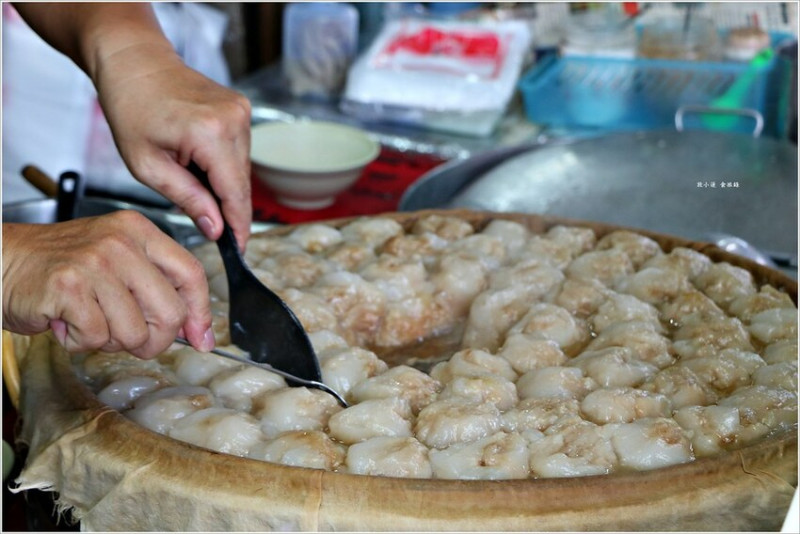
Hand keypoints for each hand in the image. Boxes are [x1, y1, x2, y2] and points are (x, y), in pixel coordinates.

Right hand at [2, 211, 213, 358]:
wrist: (0, 262)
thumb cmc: (59, 267)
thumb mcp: (116, 261)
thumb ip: (155, 286)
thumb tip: (195, 329)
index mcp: (139, 231)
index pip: (191, 274)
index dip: (200, 313)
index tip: (201, 338)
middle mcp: (121, 242)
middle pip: (170, 313)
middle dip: (152, 340)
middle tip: (127, 337)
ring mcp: (95, 263)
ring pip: (134, 333)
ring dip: (110, 341)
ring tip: (87, 319)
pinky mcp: (69, 287)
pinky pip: (97, 338)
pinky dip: (80, 342)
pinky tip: (65, 321)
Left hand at [95, 41, 251, 249]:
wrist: (134, 60)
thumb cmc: (130, 106)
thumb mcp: (147, 164)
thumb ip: (186, 198)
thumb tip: (215, 228)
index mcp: (209, 133)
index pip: (235, 194)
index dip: (238, 227)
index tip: (238, 251)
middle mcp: (234, 120)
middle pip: (241, 183)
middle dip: (227, 208)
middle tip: (210, 227)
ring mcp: (241, 111)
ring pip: (241, 168)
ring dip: (223, 184)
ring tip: (191, 180)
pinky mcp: (240, 108)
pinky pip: (238, 151)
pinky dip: (222, 165)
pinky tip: (198, 162)